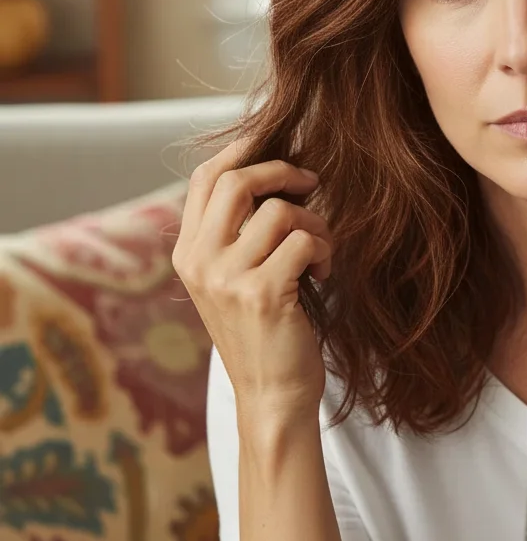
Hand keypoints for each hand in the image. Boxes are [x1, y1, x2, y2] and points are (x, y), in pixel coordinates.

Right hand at [172, 135, 333, 420]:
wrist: (271, 395)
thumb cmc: (265, 332)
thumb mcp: (234, 281)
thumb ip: (237, 235)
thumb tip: (273, 173)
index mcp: (188, 254)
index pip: (204, 180)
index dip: (241, 152)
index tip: (273, 144)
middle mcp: (199, 262)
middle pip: (237, 181)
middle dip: (283, 171)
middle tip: (312, 183)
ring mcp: (227, 278)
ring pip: (280, 212)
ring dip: (314, 224)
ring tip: (320, 252)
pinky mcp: (262, 293)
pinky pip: (303, 241)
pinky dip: (324, 250)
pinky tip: (323, 273)